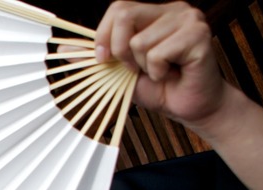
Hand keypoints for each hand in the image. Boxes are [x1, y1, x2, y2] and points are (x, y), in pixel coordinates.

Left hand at [94, 1, 224, 129]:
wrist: (190, 107)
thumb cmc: (160, 88)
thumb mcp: (119, 72)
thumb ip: (96, 57)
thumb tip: (63, 47)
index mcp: (155, 13)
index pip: (118, 9)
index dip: (104, 35)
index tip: (105, 60)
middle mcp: (174, 9)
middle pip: (125, 15)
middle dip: (121, 51)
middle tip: (137, 69)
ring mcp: (189, 19)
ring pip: (140, 42)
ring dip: (144, 67)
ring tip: (162, 72)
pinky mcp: (199, 34)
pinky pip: (158, 54)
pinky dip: (159, 71)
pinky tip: (173, 73)